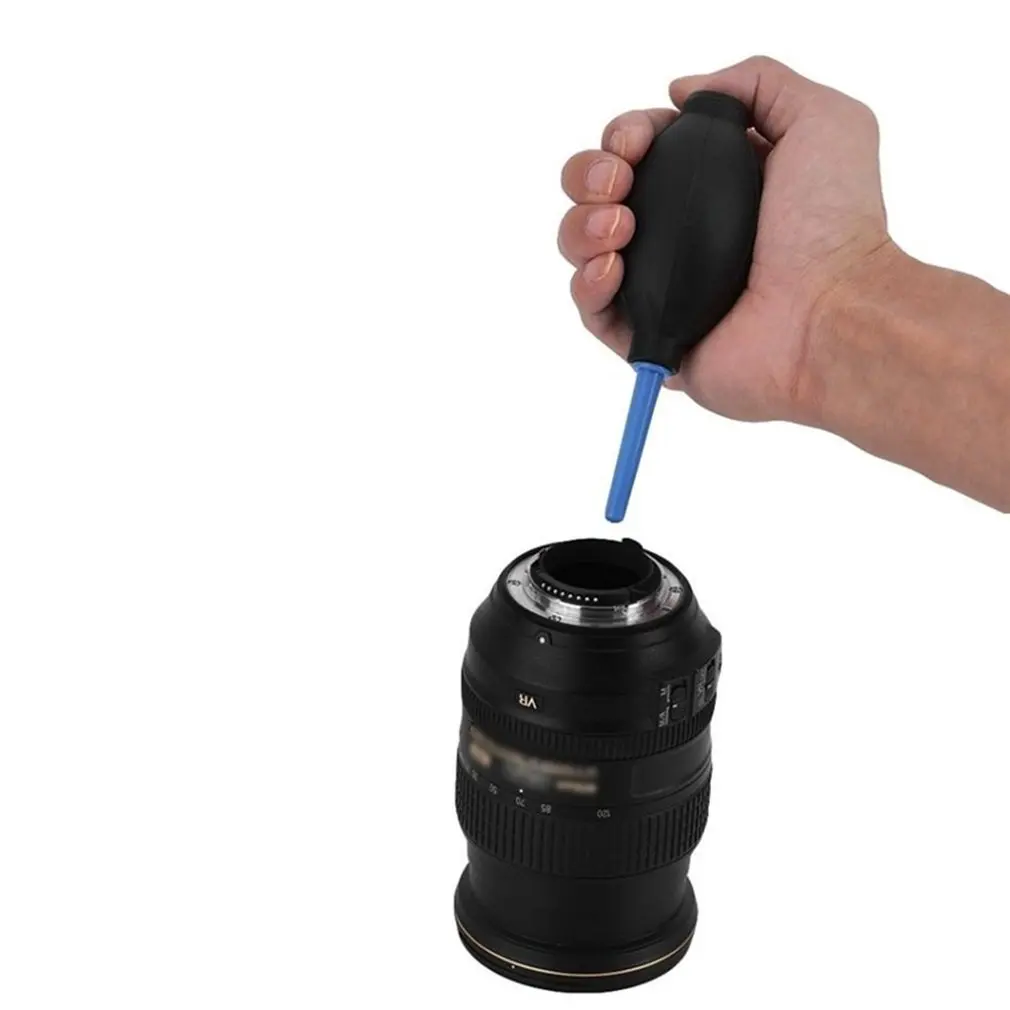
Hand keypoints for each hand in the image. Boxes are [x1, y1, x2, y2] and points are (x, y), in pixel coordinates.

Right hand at [558, 55, 893, 422]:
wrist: (827, 312)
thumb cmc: (834, 226)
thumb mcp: (822, 121)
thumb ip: (758, 81)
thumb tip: (682, 90)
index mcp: (714, 184)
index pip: (641, 148)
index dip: (625, 135)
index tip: (636, 142)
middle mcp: (681, 233)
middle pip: (599, 192)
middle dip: (591, 175)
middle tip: (619, 183)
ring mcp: (660, 285)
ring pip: (583, 246)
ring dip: (583, 226)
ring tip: (619, 230)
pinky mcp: (646, 335)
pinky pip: (590, 309)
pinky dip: (587, 283)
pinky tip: (612, 269)